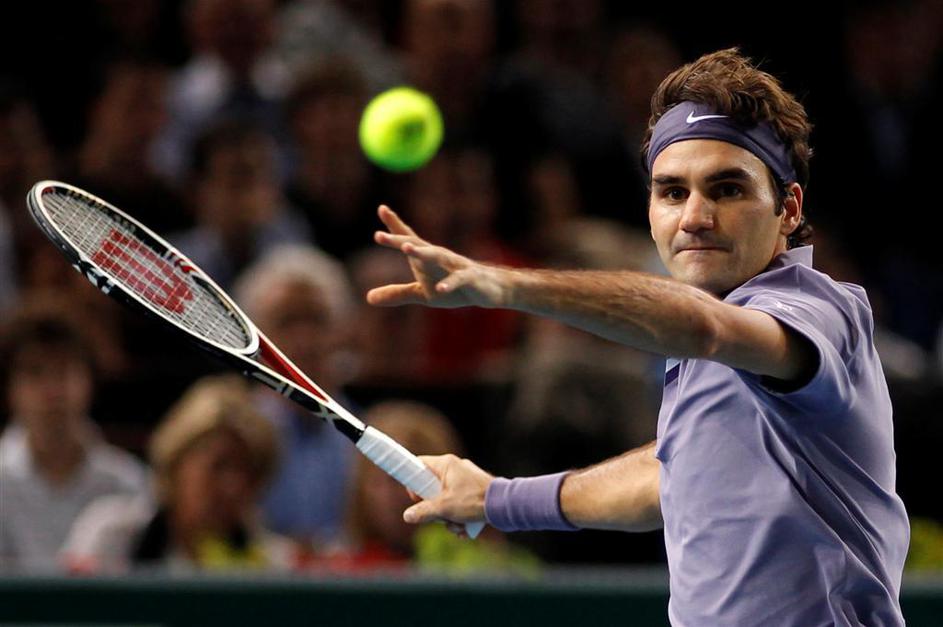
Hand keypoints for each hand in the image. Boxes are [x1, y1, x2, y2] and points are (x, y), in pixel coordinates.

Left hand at [366, 205, 510, 308]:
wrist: (489, 290)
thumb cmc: (454, 288)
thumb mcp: (422, 294)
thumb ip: (397, 293)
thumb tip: (368, 298)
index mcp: (426, 258)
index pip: (408, 237)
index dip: (394, 224)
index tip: (381, 208)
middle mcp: (439, 256)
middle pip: (416, 245)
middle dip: (398, 239)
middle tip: (378, 235)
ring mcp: (455, 266)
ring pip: (436, 256)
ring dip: (421, 252)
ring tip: (406, 249)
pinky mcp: (469, 278)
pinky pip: (458, 279)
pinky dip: (449, 283)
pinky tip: (440, 288)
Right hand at [403, 454, 492, 535]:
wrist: (504, 506)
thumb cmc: (474, 500)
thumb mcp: (444, 508)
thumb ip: (423, 511)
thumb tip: (407, 516)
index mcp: (446, 464)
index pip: (419, 464)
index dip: (413, 481)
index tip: (415, 497)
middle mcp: (455, 468)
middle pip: (431, 487)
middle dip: (434, 508)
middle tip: (438, 516)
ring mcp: (465, 479)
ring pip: (445, 499)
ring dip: (448, 517)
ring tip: (457, 525)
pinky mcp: (474, 491)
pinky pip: (458, 503)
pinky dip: (459, 517)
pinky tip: (465, 528)